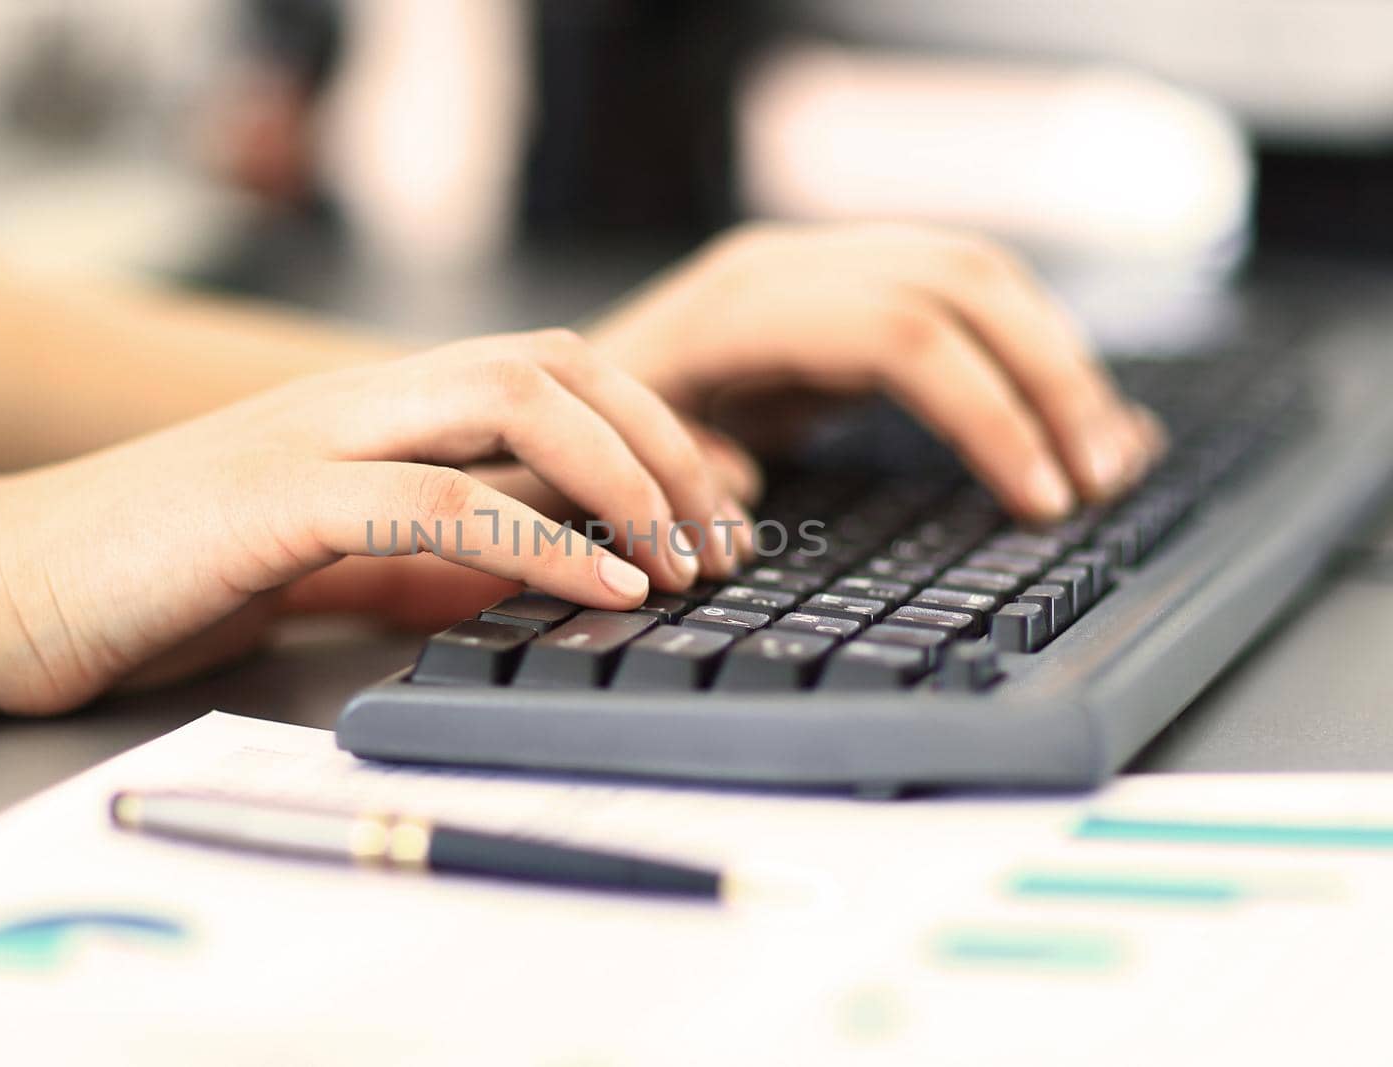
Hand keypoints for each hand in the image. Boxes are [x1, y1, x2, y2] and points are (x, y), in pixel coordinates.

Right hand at [0, 331, 753, 715]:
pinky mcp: (275, 498)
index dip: (653, 426)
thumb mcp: (331, 562)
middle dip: (663, 439)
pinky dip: (540, 539)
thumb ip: (430, 556)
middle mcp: (359, 398)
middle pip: (551, 363)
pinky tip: (604, 587)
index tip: (722, 505)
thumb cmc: (165, 572)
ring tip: (686, 558)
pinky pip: (438, 500)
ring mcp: (317, 435)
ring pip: (510, 402)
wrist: (5, 588)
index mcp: (376, 406)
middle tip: (725, 532)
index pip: (547, 372)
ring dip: (624, 476)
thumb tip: (539, 574)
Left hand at [591, 222, 1164, 519]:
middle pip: (966, 285)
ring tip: (1109, 455)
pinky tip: (1072, 411)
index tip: (1041, 502)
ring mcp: (826, 266)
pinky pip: (964, 298)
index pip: (903, 334)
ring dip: (1057, 361)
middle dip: (1051, 382)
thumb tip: (740, 512)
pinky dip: (1028, 354)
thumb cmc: (585, 434)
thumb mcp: (614, 465)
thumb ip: (679, 486)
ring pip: (982, 277)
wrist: (562, 381)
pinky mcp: (851, 289)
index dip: (985, 414)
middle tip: (1101, 483)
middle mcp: (795, 264)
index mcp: (743, 305)